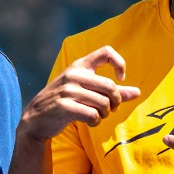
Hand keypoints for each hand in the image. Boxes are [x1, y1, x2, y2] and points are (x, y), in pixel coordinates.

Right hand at [20, 46, 140, 143]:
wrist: (36, 118)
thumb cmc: (65, 102)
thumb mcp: (86, 91)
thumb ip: (112, 91)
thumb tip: (138, 92)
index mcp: (80, 65)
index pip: (106, 52)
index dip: (120, 63)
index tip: (120, 78)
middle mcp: (74, 74)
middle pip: (110, 86)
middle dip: (116, 101)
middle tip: (112, 108)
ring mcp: (68, 90)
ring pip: (103, 103)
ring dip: (105, 113)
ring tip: (99, 115)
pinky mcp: (64, 106)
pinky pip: (92, 114)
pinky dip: (96, 121)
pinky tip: (90, 121)